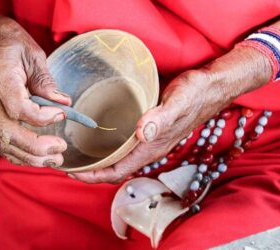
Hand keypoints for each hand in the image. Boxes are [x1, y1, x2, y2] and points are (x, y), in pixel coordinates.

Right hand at [0, 8, 70, 166]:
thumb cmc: (8, 42)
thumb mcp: (33, 54)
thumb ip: (47, 81)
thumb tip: (64, 103)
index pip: (18, 108)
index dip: (42, 117)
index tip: (62, 115)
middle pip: (8, 132)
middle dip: (37, 147)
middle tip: (61, 149)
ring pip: (2, 142)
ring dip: (30, 156)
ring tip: (54, 159)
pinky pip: (0, 141)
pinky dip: (19, 153)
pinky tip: (37, 157)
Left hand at [71, 47, 271, 182]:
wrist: (211, 87)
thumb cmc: (195, 93)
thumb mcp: (177, 102)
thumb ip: (160, 118)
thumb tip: (140, 132)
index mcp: (152, 147)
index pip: (118, 172)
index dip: (94, 176)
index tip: (73, 172)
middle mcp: (149, 149)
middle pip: (116, 170)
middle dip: (91, 172)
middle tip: (68, 163)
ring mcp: (151, 141)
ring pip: (120, 160)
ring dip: (98, 161)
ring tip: (78, 153)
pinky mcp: (151, 131)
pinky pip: (126, 147)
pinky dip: (109, 148)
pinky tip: (99, 137)